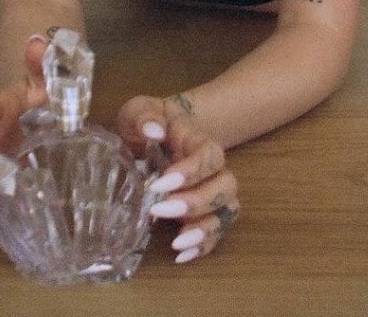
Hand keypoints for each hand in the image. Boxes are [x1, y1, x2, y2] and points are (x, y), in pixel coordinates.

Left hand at [117, 95, 240, 264]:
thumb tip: (154, 131)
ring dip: (206, 229)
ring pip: (228, 210)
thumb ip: (144, 116)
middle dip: (196, 202)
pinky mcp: (204, 212)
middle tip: (161, 210)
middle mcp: (212, 168)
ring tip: (177, 243)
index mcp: (198, 140)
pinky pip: (218, 231)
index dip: (191, 171)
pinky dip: (204, 246)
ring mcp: (211, 191)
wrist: (155, 133)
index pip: (209, 155)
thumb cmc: (147, 123)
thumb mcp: (138, 111)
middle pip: (226, 185)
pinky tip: (181, 256)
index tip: (160, 184)